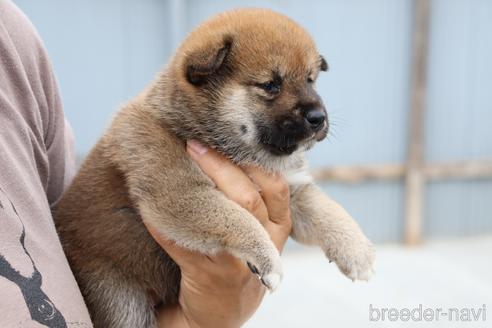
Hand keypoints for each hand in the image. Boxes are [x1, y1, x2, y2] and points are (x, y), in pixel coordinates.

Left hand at [144, 140, 291, 327]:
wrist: (224, 311)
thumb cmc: (240, 260)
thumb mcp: (260, 231)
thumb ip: (253, 196)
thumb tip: (224, 147)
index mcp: (279, 225)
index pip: (275, 185)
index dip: (251, 159)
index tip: (226, 137)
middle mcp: (267, 243)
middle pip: (248, 197)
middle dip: (220, 166)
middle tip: (193, 144)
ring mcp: (239, 262)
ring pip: (223, 220)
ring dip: (197, 189)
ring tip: (175, 166)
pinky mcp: (210, 276)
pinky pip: (185, 244)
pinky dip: (166, 223)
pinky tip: (151, 204)